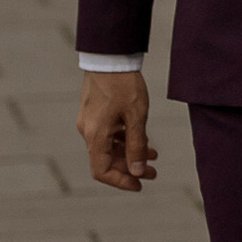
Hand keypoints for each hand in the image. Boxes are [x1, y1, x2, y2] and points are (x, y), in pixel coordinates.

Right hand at [77, 71, 156, 193]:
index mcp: (95, 135)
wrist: (110, 56)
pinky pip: (107, 135)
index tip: (139, 185)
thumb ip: (137, 146)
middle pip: (106, 161)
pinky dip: (124, 141)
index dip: (120, 181)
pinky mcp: (94, 113)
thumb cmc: (124, 84)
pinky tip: (143, 140)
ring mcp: (89, 122)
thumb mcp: (137, 116)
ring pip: (108, 147)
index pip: (101, 171)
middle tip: (154, 173)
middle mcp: (88, 132)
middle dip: (130, 169)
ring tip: (154, 156)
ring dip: (129, 154)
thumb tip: (138, 171)